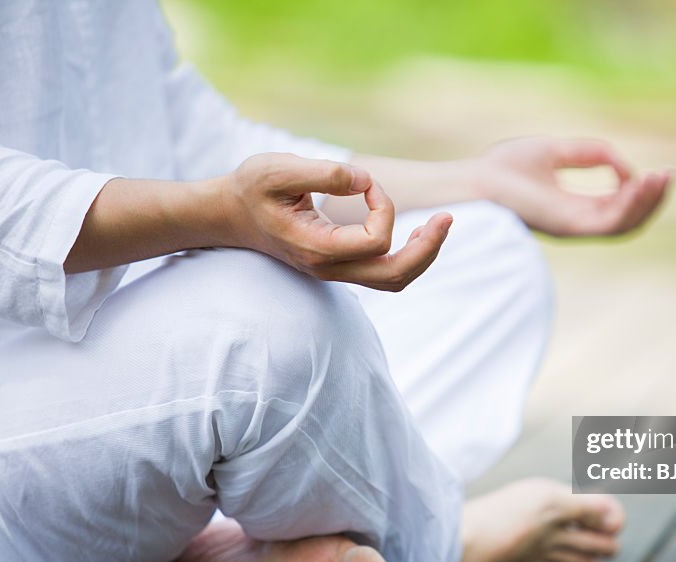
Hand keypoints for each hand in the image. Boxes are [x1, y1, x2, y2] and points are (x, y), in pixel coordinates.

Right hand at [222, 153, 450, 290]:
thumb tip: (364, 181)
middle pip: (395, 276)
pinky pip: (383, 272)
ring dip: (421, 255)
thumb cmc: (251, 188)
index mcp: (317, 247)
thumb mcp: (278, 168)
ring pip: (393, 280)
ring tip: (439, 227)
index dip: (384, 206)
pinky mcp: (339, 264)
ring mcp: (335, 271)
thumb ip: (323, 172)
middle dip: (427, 248)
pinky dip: (406, 255)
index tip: (364, 179)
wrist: (228, 213)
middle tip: (447, 219)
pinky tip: (416, 233)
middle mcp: (329, 267)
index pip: (375, 240)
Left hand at [478, 137, 671, 236]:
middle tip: (669, 175)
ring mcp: (572, 227)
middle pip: (626, 218)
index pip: (616, 205)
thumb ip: (591, 153)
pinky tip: (641, 184)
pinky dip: (629, 206)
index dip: (640, 189)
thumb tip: (624, 166)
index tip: (656, 170)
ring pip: (623, 225)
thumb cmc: (505, 168)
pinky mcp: (568, 227)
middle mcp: (575, 221)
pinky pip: (608, 224)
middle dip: (651, 198)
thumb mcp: (556, 150)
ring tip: (663, 179)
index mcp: (572, 206)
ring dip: (646, 203)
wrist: (476, 181)